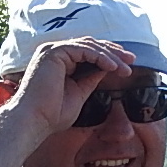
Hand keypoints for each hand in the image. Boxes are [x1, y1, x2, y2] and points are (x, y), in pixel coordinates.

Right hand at [2, 37, 137, 140]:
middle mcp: (54, 52)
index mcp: (59, 61)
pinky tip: (113, 67)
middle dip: (113, 52)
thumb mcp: (79, 93)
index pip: (88, 52)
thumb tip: (107, 69)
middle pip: (90, 45)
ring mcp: (52, 50)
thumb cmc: (51, 114)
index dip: (108, 56)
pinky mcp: (54, 52)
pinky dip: (100, 57)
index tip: (126, 65)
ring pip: (89, 46)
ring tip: (125, 68)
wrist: (34, 122)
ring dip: (110, 56)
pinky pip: (83, 50)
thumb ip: (91, 79)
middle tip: (132, 60)